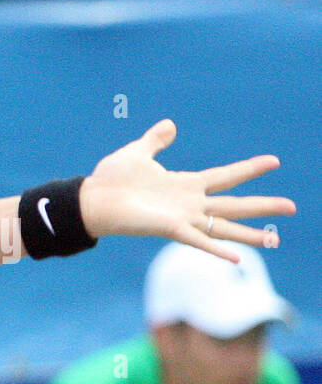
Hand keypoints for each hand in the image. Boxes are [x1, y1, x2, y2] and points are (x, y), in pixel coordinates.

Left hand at [78, 119, 293, 262]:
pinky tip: (238, 259)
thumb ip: (156, 140)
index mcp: (184, 184)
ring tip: (277, 239)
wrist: (92, 199)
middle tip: (293, 207)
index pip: (225, 176)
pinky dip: (217, 250)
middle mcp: (189, 203)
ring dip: (250, 233)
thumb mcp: (138, 153)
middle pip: (234, 204)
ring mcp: (182, 218)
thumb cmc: (112, 179)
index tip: (274, 161)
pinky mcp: (169, 229)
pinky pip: (198, 240)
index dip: (249, 169)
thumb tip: (170, 124)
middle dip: (263, 206)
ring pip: (224, 226)